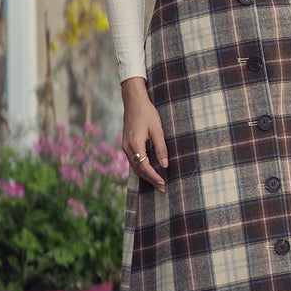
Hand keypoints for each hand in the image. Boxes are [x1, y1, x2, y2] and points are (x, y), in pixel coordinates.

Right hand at [121, 77, 167, 191]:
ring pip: (135, 167)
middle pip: (138, 170)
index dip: (154, 177)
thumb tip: (165, 164)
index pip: (144, 166)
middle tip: (163, 188)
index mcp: (135, 144)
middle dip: (150, 180)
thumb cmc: (147, 113)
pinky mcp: (126, 145)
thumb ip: (161, 148)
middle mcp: (127, 148)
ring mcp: (125, 147)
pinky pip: (133, 161)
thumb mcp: (157, 130)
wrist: (133, 102)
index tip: (163, 183)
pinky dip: (141, 168)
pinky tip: (149, 171)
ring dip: (146, 176)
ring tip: (158, 182)